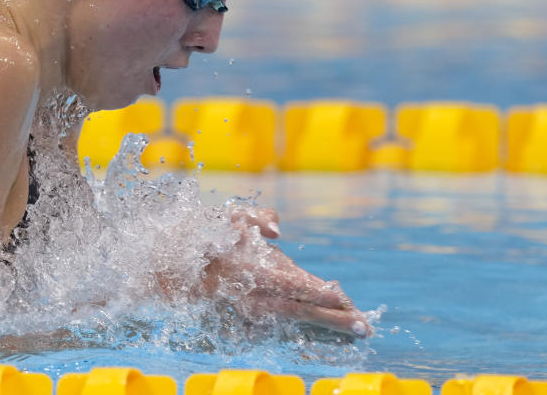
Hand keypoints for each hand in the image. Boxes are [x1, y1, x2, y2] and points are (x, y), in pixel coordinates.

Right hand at [206, 207, 372, 337]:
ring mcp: (254, 308)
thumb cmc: (212, 236)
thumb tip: (277, 229)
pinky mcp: (254, 314)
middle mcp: (254, 295)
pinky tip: (331, 325)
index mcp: (252, 271)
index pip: (291, 285)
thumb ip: (257, 217)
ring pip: (295, 319)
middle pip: (298, 311)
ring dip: (325, 325)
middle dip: (332, 319)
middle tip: (363, 328)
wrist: (183, 267)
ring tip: (355, 329)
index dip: (317, 293)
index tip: (341, 297)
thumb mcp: (230, 216)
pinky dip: (311, 323)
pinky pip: (286, 321)